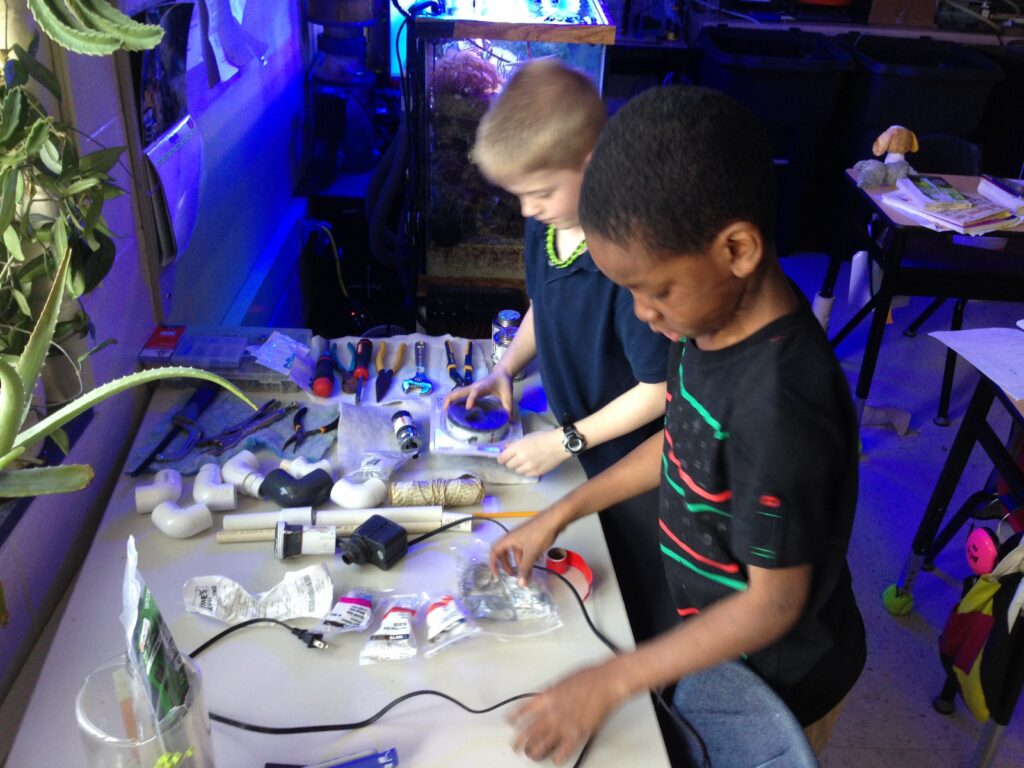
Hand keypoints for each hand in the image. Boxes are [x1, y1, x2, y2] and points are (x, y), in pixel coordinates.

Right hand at [443, 368, 513, 412]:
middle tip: (445, 410)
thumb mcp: (508, 395)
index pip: (475, 392)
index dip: (471, 399)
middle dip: (452, 399)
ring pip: (457, 392)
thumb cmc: (504, 383)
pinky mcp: (470, 389)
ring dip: (450, 399)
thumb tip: (511, 422)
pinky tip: (449, 408)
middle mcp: (474, 386)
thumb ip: (508, 408)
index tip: (468, 408)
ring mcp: (471, 387)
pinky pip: (459, 394)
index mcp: (484, 387)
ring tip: (444, 410)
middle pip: (460, 391)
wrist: (501, 373)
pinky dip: (453, 399)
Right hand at [490, 511, 562, 583]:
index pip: (494, 552)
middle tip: (513, 575)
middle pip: (505, 553)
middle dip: (507, 565)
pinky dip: (529, 557)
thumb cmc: (540, 534)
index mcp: (508, 539)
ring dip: (520, 563)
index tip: (497, 575)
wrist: (555, 519)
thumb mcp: (531, 553)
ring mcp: (522, 537)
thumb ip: (525, 569)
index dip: (494, 564)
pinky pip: (526, 550)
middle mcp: (513, 538)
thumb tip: (521, 585)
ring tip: (528, 572)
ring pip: (517, 553)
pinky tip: (537, 562)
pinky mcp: (531, 537)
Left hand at [498, 429, 567, 476]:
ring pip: (517, 471)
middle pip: (509, 465)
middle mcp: (522, 458)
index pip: (502, 458)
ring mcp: (529, 467)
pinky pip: (526, 474)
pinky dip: (527, 471)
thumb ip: (515, 444)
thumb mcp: (527, 437)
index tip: (503, 458)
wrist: (559, 445)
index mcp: (518, 448)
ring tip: (525, 462)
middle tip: (515, 459)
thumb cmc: (543, 437)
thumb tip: (505, 448)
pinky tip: (531, 465)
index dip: (501, 458)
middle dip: (510, 462)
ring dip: (519, 467)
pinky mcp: (536, 473)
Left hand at [510, 664, 627, 763]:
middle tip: (515, 746)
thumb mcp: (562, 681)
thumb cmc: (588, 677)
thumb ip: (551, 693)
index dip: (515, 717)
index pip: (524, 709)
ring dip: (534, 750)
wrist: (606, 683)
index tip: (509, 722)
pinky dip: (558, 757)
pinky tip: (555, 760)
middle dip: (520, 741)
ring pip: (543, 743)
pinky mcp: (578, 733)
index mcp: (547, 697)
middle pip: (530, 730)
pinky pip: (564, 750)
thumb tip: (546, 698)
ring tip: (530, 754)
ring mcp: (564, 725)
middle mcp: (552, 712)